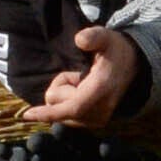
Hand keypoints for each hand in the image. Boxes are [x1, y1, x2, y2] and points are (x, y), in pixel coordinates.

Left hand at [28, 24, 144, 129]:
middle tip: (78, 74)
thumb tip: (80, 39)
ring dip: (66, 96)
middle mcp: (100, 110)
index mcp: (100, 90)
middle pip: (60, 107)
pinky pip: (68, 117)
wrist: (132, 66)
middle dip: (61, 89)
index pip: (72, 107)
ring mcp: (98, 120)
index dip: (49, 112)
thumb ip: (93, 36)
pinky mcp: (95, 124)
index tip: (27, 114)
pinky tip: (82, 92)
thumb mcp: (106, 37)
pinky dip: (69, 103)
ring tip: (82, 82)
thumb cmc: (114, 50)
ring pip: (63, 113)